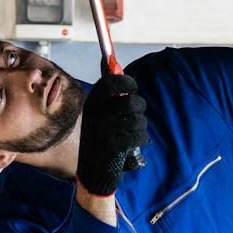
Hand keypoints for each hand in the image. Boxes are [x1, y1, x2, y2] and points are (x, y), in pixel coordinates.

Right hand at [76, 72, 148, 196]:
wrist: (93, 174)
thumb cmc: (99, 139)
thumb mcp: (97, 114)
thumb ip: (106, 91)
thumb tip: (108, 58)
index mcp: (91, 104)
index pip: (111, 82)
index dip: (127, 82)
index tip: (132, 88)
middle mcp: (96, 116)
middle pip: (132, 102)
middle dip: (140, 108)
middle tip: (136, 114)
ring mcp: (105, 131)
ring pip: (139, 119)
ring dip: (141, 127)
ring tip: (132, 133)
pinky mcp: (114, 145)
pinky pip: (139, 135)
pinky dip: (141, 139)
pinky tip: (133, 144)